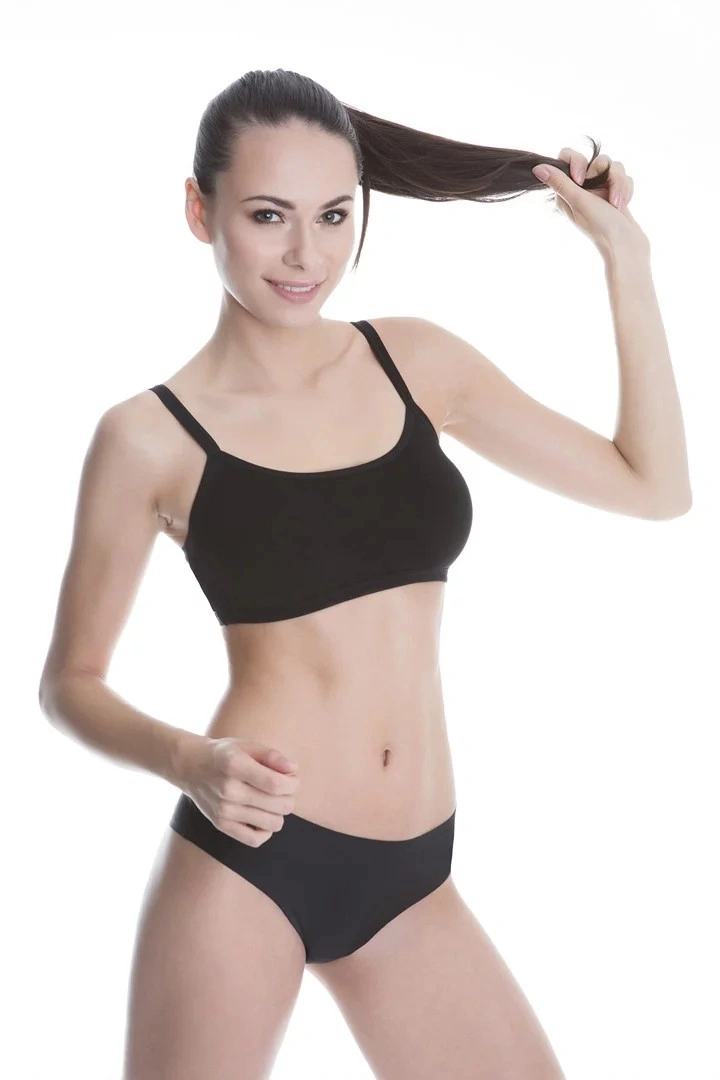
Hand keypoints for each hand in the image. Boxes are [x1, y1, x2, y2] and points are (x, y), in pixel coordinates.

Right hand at [178, 735, 300, 846]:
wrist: (191, 766)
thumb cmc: (225, 754)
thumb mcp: (246, 746)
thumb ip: (272, 756)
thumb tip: (293, 769)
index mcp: (235, 765)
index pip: (276, 784)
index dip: (293, 784)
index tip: (293, 779)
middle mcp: (228, 790)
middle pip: (278, 805)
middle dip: (290, 797)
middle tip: (283, 789)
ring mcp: (224, 810)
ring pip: (272, 824)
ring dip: (280, 813)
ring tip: (273, 802)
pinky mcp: (221, 825)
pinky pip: (255, 840)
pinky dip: (266, 831)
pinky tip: (263, 816)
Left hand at [532, 148, 648, 256]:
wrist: (626, 245)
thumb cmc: (601, 226)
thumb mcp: (578, 201)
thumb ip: (560, 182)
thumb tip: (536, 168)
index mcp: (566, 190)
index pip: (567, 157)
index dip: (577, 162)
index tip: (581, 179)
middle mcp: (582, 187)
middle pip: (597, 159)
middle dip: (608, 176)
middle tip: (608, 198)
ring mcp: (599, 189)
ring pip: (614, 167)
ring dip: (619, 185)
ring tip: (618, 205)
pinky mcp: (614, 191)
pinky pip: (623, 177)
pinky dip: (625, 190)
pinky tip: (623, 205)